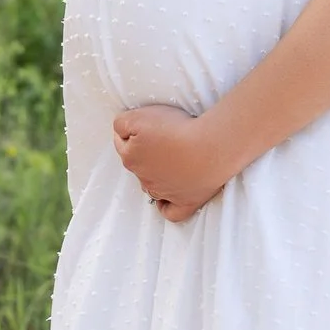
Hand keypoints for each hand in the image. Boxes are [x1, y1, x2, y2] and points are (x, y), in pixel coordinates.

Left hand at [112, 104, 237, 222]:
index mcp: (131, 158)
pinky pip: (171, 212)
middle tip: (163, 137)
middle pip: (138, 165)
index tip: (145, 123)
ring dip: (156, 175)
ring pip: (151, 186)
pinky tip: (168, 198)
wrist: (209, 147)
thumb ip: (121, 124)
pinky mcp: (185, 202)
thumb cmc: (176, 129)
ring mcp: (164, 193)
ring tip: (170, 161)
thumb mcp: (138, 117)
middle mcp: (144, 178)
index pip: (122, 142)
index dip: (131, 130)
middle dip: (145, 152)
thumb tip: (119, 133)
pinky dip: (166, 206)